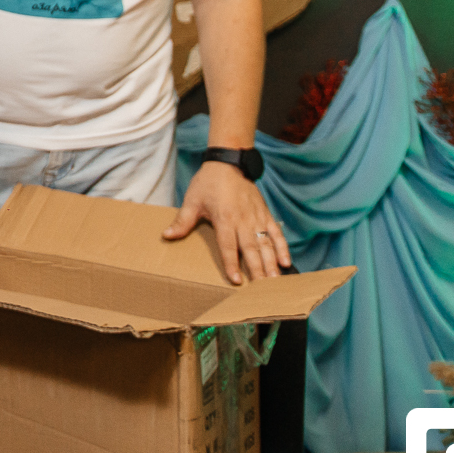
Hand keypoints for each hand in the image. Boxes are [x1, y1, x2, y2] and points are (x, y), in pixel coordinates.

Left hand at [163, 161, 289, 283]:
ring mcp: (257, 217)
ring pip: (266, 244)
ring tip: (275, 281)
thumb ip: (183, 221)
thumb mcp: (192, 200)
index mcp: (225, 219)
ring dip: (271, 263)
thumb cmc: (208, 183)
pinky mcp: (265, 214)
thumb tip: (167, 236)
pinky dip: (282, 247)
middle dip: (257, 270)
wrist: (229, 163)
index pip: (228, 246)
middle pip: (251, 249)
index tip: (236, 281)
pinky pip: (276, 233)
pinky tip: (286, 262)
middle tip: (262, 289)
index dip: (232, 264)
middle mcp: (243, 220)